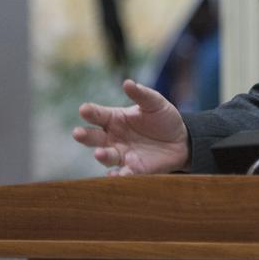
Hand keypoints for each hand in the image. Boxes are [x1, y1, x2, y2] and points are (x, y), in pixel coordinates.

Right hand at [73, 80, 188, 175]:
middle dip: (85, 136)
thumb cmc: (163, 118)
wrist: (180, 140)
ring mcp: (121, 154)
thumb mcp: (154, 103)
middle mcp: (113, 138)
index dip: (90, 112)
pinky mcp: (133, 169)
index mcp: (115, 119)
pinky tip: (114, 176)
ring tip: (99, 153)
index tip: (83, 110)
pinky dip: (118, 176)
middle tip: (77, 133)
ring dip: (101, 155)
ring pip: (106, 156)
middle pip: (94, 137)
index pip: (98, 115)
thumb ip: (141, 94)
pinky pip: (123, 173)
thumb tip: (127, 83)